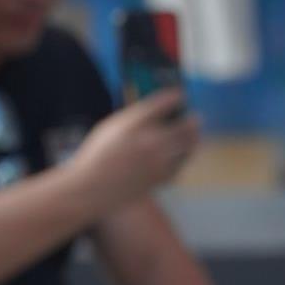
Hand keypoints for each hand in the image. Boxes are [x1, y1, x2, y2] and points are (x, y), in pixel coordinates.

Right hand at [70, 90, 201, 214]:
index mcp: (134, 123)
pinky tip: (182, 156)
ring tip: (194, 135)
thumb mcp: (109, 128)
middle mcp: (149, 140)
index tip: (181, 95)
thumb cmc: (96, 156)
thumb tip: (157, 114)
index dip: (176, 96)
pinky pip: (179, 165)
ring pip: (186, 146)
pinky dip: (183, 159)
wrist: (89, 189)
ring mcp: (156, 161)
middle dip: (191, 120)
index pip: (165, 102)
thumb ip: (134, 118)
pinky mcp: (159, 178)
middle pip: (184, 125)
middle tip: (195, 118)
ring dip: (193, 138)